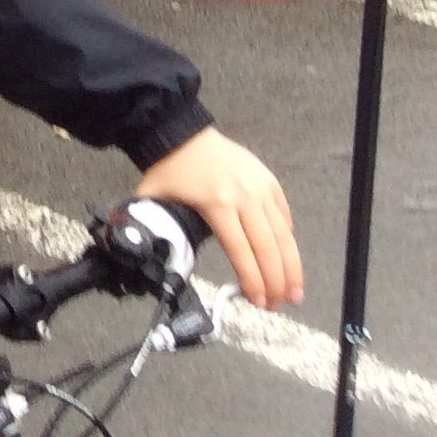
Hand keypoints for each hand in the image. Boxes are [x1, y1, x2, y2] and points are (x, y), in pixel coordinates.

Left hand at [134, 127, 302, 309]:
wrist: (182, 130)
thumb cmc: (169, 167)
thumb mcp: (154, 198)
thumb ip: (150, 226)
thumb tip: (142, 252)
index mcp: (217, 204)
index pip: (241, 251)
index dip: (252, 280)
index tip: (258, 302)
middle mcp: (245, 197)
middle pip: (268, 248)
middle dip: (276, 282)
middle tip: (278, 305)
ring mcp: (260, 188)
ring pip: (284, 235)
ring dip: (292, 267)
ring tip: (294, 293)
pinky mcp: (269, 181)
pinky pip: (284, 215)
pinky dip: (288, 238)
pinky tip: (288, 258)